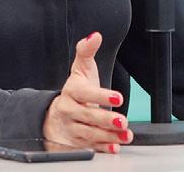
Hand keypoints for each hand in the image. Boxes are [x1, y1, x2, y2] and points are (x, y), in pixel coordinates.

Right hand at [42, 32, 132, 152]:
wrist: (58, 115)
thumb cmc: (75, 91)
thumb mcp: (81, 69)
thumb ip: (87, 51)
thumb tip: (95, 36)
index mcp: (72, 91)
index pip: (85, 93)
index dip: (101, 96)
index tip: (118, 97)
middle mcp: (70, 110)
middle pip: (87, 116)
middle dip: (106, 119)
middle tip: (123, 120)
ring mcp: (72, 127)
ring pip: (89, 133)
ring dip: (108, 135)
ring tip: (125, 133)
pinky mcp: (77, 142)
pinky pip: (90, 147)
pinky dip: (103, 148)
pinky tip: (115, 146)